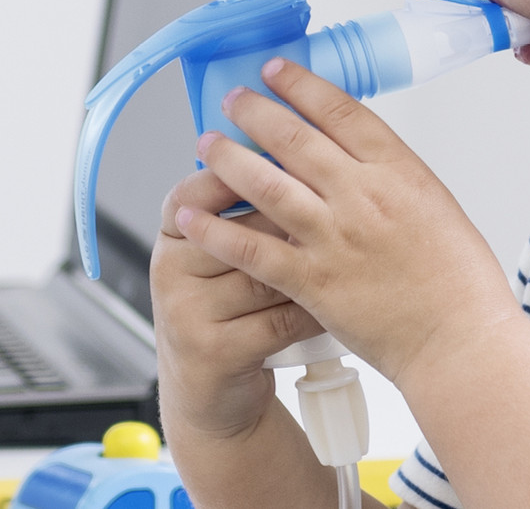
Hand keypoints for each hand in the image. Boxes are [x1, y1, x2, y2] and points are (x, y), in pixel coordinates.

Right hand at [151, 164, 322, 438]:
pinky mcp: (212, 354)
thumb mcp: (226, 250)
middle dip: (296, 223)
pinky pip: (279, 319)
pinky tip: (337, 303)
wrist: (213, 390)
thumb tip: (303, 149)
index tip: (289, 161)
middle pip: (243, 229)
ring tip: (348, 257)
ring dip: (313, 267)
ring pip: (267, 273)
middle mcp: (170, 268)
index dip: (242, 173)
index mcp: (173, 232)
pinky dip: (314, 310)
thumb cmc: (233, 303)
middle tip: (340, 213)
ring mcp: (186, 313)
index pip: (197, 190)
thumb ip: (249, 204)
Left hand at [172, 57, 521, 385]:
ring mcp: (334, 237)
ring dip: (229, 160)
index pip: (341, 111)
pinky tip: (192, 216)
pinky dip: (216, 231)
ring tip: (205, 143)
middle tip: (232, 98)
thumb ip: (392, 178)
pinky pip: (252, 249)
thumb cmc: (460, 277)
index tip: (277, 70)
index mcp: (399, 170)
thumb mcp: (436, 204)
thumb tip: (354, 158)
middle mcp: (363, 195)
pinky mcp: (313, 281)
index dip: (302, 86)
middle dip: (256, 112)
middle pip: (295, 139)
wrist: (460, 337)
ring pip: (266, 185)